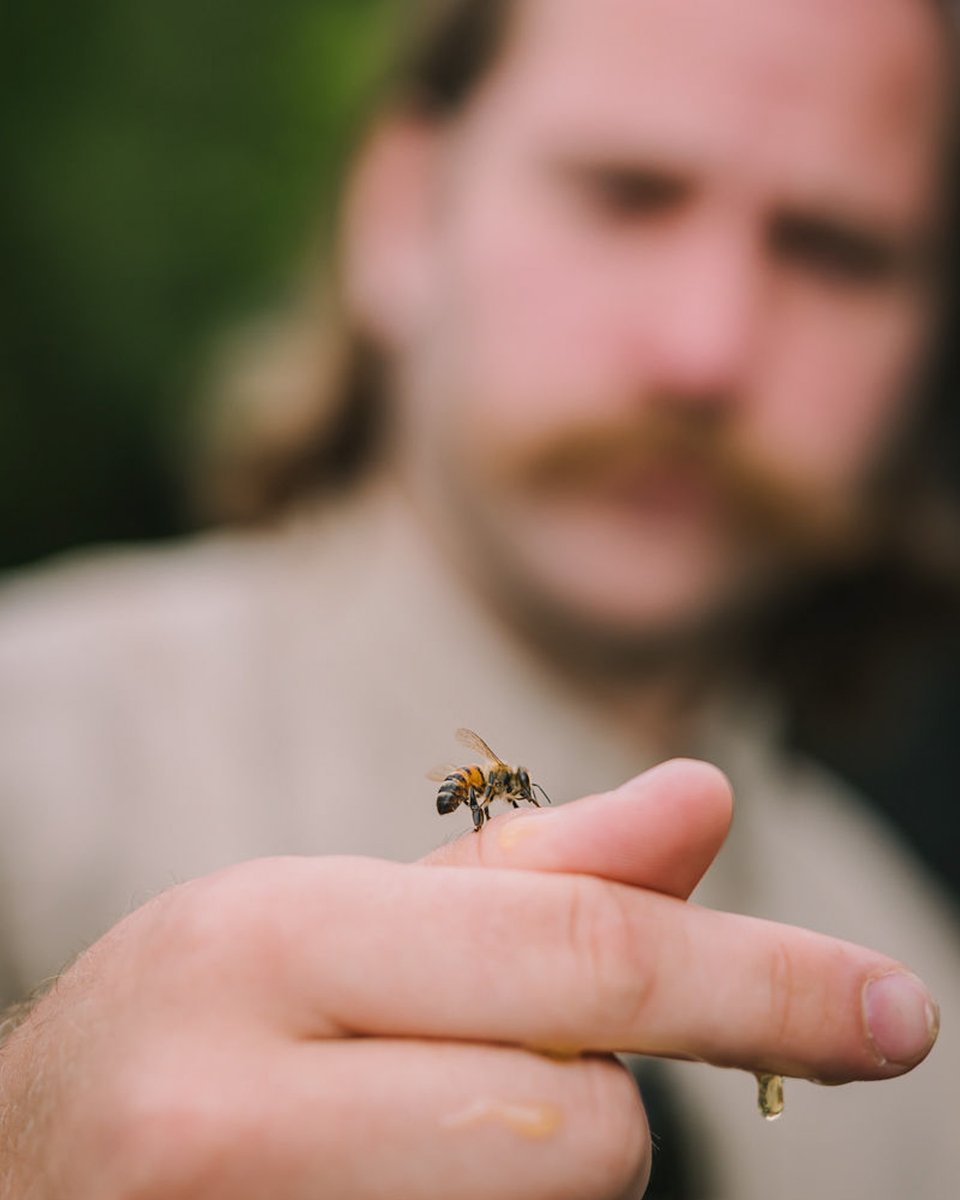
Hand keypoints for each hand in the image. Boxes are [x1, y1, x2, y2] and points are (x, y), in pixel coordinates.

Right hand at [0, 761, 937, 1198]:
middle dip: (583, 1097)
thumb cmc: (202, 1023)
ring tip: (386, 1129)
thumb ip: (535, 873)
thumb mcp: (339, 916)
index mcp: (267, 940)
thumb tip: (706, 797)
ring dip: (527, 1163)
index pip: (573, 962)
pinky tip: (374, 1182)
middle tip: (463, 1064)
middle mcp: (234, 1105)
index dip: (758, 980)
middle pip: (584, 1132)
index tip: (898, 1010)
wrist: (16, 1175)